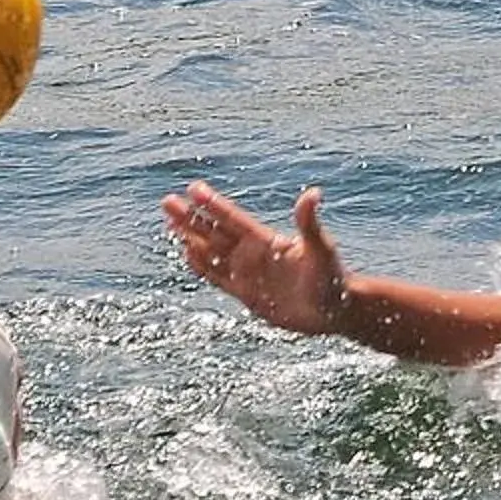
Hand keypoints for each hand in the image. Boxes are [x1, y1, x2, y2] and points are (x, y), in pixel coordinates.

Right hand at [163, 181, 350, 337]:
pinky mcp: (245, 293)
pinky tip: (187, 253)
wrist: (333, 311)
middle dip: (191, 218)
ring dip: (191, 238)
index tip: (193, 188)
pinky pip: (217, 277)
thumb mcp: (320, 249)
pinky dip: (201, 265)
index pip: (233, 219)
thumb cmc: (332, 278)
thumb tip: (313, 194)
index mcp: (267, 241)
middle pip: (214, 232)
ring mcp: (247, 272)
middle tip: (167, 202)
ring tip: (170, 223)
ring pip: (211, 252)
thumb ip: (309, 224)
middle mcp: (253, 253)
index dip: (213, 205)